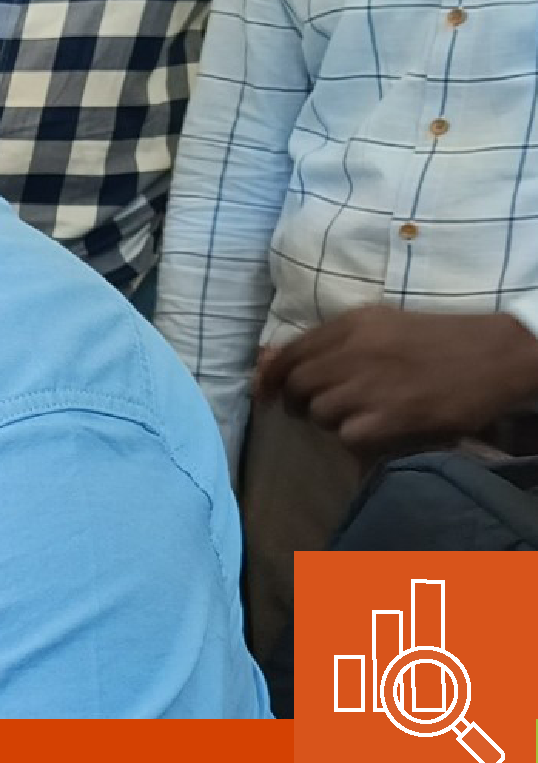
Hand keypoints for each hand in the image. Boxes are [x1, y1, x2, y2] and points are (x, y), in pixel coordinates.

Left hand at [255, 307, 537, 459]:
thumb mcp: (380, 324)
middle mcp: (354, 350)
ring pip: (320, 413)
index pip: (289, 353)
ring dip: (331, 421)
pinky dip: (356, 438)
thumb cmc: (438, 340)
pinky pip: (348, 436)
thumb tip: (269, 360)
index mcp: (351, 324)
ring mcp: (372, 384)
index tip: (265, 393)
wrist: (498, 355)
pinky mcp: (392, 415)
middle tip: (318, 409)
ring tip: (358, 416)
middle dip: (300, 402)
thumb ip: (329, 340)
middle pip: (298, 386)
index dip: (270, 378)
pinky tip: (376, 430)